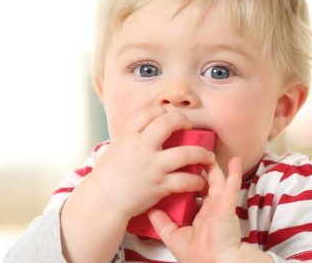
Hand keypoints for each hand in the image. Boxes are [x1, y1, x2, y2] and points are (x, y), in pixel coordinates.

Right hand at [88, 105, 215, 220]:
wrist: (104, 200)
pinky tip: (200, 181)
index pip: (149, 111)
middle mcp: (142, 148)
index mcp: (129, 136)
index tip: (168, 116)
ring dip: (201, 153)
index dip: (162, 110)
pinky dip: (197, 181)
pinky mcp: (159, 185)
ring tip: (207, 156)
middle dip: (182, 120)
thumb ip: (130, 136)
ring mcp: (152, 167)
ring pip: (185, 153)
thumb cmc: (107, 175)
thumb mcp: (115, 147)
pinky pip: (185, 180)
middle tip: (188, 126)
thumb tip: (141, 126)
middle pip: (167, 122)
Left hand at [148, 156, 269, 262]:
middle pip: (204, 182)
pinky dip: (234, 173)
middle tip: (189, 153)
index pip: (192, 192)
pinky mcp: (227, 205)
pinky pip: (232, 186)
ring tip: (207, 151)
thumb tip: (149, 209)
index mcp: (199, 214)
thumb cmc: (198, 255)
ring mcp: (220, 205)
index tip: (177, 168)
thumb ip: (162, 222)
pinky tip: (236, 160)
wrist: (212, 262)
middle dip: (198, 168)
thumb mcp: (173, 236)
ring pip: (216, 180)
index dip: (187, 180)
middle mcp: (209, 207)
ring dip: (213, 166)